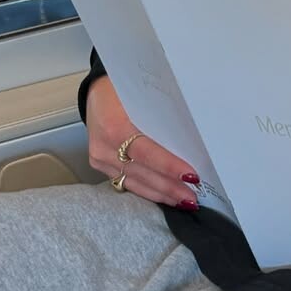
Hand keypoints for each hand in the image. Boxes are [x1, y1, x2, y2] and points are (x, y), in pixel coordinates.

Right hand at [85, 77, 199, 208]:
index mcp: (115, 126)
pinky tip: (164, 196)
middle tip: (194, 197)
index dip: (169, 166)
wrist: (96, 91)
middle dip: (170, 187)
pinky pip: (126, 182)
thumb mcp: (142, 97)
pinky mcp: (100, 166)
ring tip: (184, 201)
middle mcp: (104, 147)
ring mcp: (100, 158)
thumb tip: (192, 141)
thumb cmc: (123, 89)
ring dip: (161, 194)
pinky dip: (147, 190)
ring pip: (134, 183)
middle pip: (142, 173)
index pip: (147, 152)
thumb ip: (161, 119)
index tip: (191, 176)